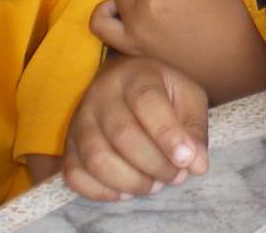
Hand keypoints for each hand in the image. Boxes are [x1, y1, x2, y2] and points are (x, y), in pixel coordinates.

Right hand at [63, 55, 208, 200]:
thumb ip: (195, 128)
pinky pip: (75, 175)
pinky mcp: (68, 146)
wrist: (122, 83)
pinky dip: (102, 191)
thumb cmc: (161, 92)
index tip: (186, 160)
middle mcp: (101, 95)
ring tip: (154, 184)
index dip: (167, 134)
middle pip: (122, 134)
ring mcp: (80, 120)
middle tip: (175, 176)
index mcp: (136, 75)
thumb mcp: (187, 97)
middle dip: (154, 164)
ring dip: (130, 181)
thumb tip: (197, 165)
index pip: (147, 101)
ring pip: (96, 158)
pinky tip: (126, 190)